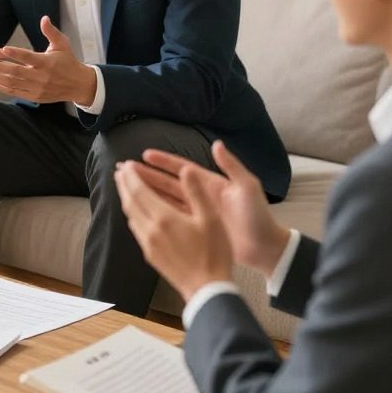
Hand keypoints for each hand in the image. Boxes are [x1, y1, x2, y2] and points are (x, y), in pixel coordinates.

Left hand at [0, 16, 96, 105]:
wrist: (78, 85)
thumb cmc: (68, 62)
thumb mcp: (62, 44)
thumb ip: (51, 32)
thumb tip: (44, 18)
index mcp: (47, 62)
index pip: (28, 57)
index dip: (14, 54)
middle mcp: (41, 76)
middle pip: (15, 72)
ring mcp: (37, 88)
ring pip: (12, 83)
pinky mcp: (34, 96)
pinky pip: (15, 92)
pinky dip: (2, 87)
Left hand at [115, 159, 233, 301]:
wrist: (207, 290)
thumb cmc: (213, 254)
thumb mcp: (211, 219)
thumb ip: (196, 192)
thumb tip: (186, 170)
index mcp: (164, 218)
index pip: (139, 191)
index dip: (131, 176)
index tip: (126, 164)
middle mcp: (150, 230)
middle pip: (129, 202)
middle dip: (123, 184)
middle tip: (119, 171)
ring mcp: (148, 244)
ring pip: (130, 216)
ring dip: (125, 199)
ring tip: (125, 187)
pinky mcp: (150, 255)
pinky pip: (135, 228)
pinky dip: (132, 214)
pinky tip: (137, 213)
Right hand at [136, 141, 288, 277]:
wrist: (265, 248)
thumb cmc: (258, 216)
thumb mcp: (247, 187)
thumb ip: (231, 166)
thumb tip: (217, 144)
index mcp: (211, 184)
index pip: (182, 169)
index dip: (164, 161)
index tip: (144, 155)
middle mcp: (201, 196)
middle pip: (168, 183)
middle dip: (148, 175)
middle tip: (126, 169)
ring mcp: (198, 213)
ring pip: (167, 200)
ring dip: (148, 192)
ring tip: (128, 187)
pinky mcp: (197, 229)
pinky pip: (172, 218)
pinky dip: (157, 212)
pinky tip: (143, 210)